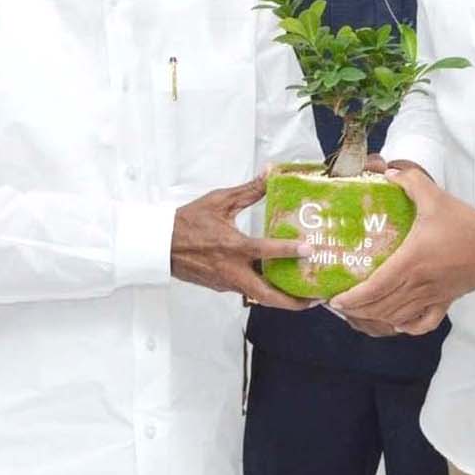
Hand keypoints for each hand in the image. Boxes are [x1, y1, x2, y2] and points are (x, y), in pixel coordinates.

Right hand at [170, 175, 316, 308]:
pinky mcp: (221, 287)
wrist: (160, 245)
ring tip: (302, 292)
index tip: (309, 250)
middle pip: (268, 296)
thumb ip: (248, 191)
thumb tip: (270, 173)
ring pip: (259, 296)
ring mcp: (227, 282)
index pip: (266, 251)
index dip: (290, 251)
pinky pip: (247, 290)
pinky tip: (274, 280)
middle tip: (314, 298)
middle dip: (294, 301)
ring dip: (281, 296)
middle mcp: (232, 270)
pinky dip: (263, 289)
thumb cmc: (187, 222)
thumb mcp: (219, 202)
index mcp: (232, 247)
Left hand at [329, 166, 474, 336]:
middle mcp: (421, 283)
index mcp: (412, 261)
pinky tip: (399, 324)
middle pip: (383, 306)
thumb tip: (389, 172)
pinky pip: (426, 321)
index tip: (336, 299)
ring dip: (377, 317)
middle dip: (358, 309)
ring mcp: (435, 295)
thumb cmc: (467, 223)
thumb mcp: (435, 197)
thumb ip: (411, 181)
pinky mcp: (448, 300)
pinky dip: (410, 326)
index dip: (354, 297)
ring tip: (361, 312)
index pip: (376, 286)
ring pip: (400, 315)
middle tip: (341, 304)